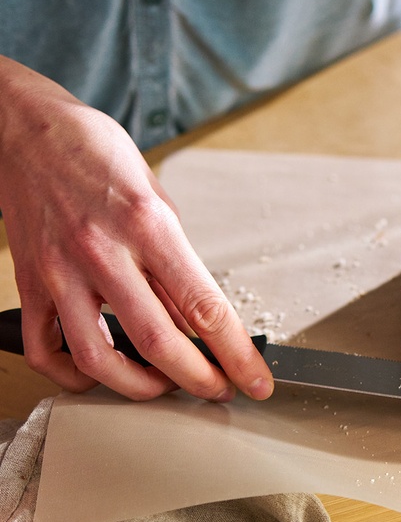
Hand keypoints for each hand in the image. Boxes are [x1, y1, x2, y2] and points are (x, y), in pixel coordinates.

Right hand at [0, 56, 273, 401]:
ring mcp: (59, 271)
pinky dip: (74, 376)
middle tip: (219, 392)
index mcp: (148, 225)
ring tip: (165, 387)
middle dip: (199, 381)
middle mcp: (102, 251)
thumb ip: (176, 259)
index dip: (236, 354)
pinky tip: (100, 375)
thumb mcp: (158, 196)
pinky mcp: (28, 282)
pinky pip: (45, 348)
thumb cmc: (96, 154)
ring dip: (140, 387)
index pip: (204, 307)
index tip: (256, 380)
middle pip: (159, 342)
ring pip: (99, 358)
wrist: (24, 129)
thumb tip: (198, 316)